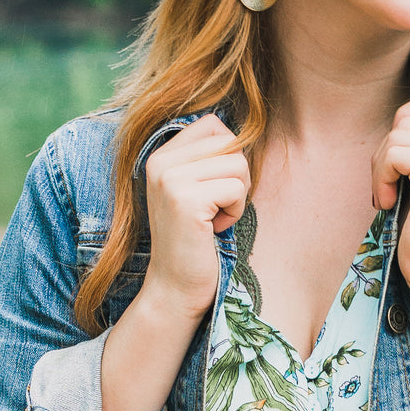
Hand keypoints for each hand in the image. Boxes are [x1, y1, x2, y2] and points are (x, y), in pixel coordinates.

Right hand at [138, 114, 250, 321]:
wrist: (176, 286)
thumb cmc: (196, 238)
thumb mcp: (195, 189)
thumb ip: (209, 158)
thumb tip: (248, 126)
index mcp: (161, 155)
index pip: (213, 124)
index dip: (229, 154)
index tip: (214, 188)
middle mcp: (161, 162)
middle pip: (230, 142)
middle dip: (237, 176)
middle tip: (218, 207)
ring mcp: (170, 179)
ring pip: (238, 164)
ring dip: (238, 196)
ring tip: (215, 218)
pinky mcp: (185, 200)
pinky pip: (236, 188)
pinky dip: (236, 211)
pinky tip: (215, 229)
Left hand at [372, 91, 409, 292]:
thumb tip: (401, 114)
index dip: (408, 121)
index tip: (402, 159)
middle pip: (409, 119)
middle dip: (387, 151)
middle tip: (389, 186)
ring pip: (397, 135)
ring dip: (381, 167)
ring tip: (388, 196)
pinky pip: (393, 153)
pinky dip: (380, 177)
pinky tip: (389, 203)